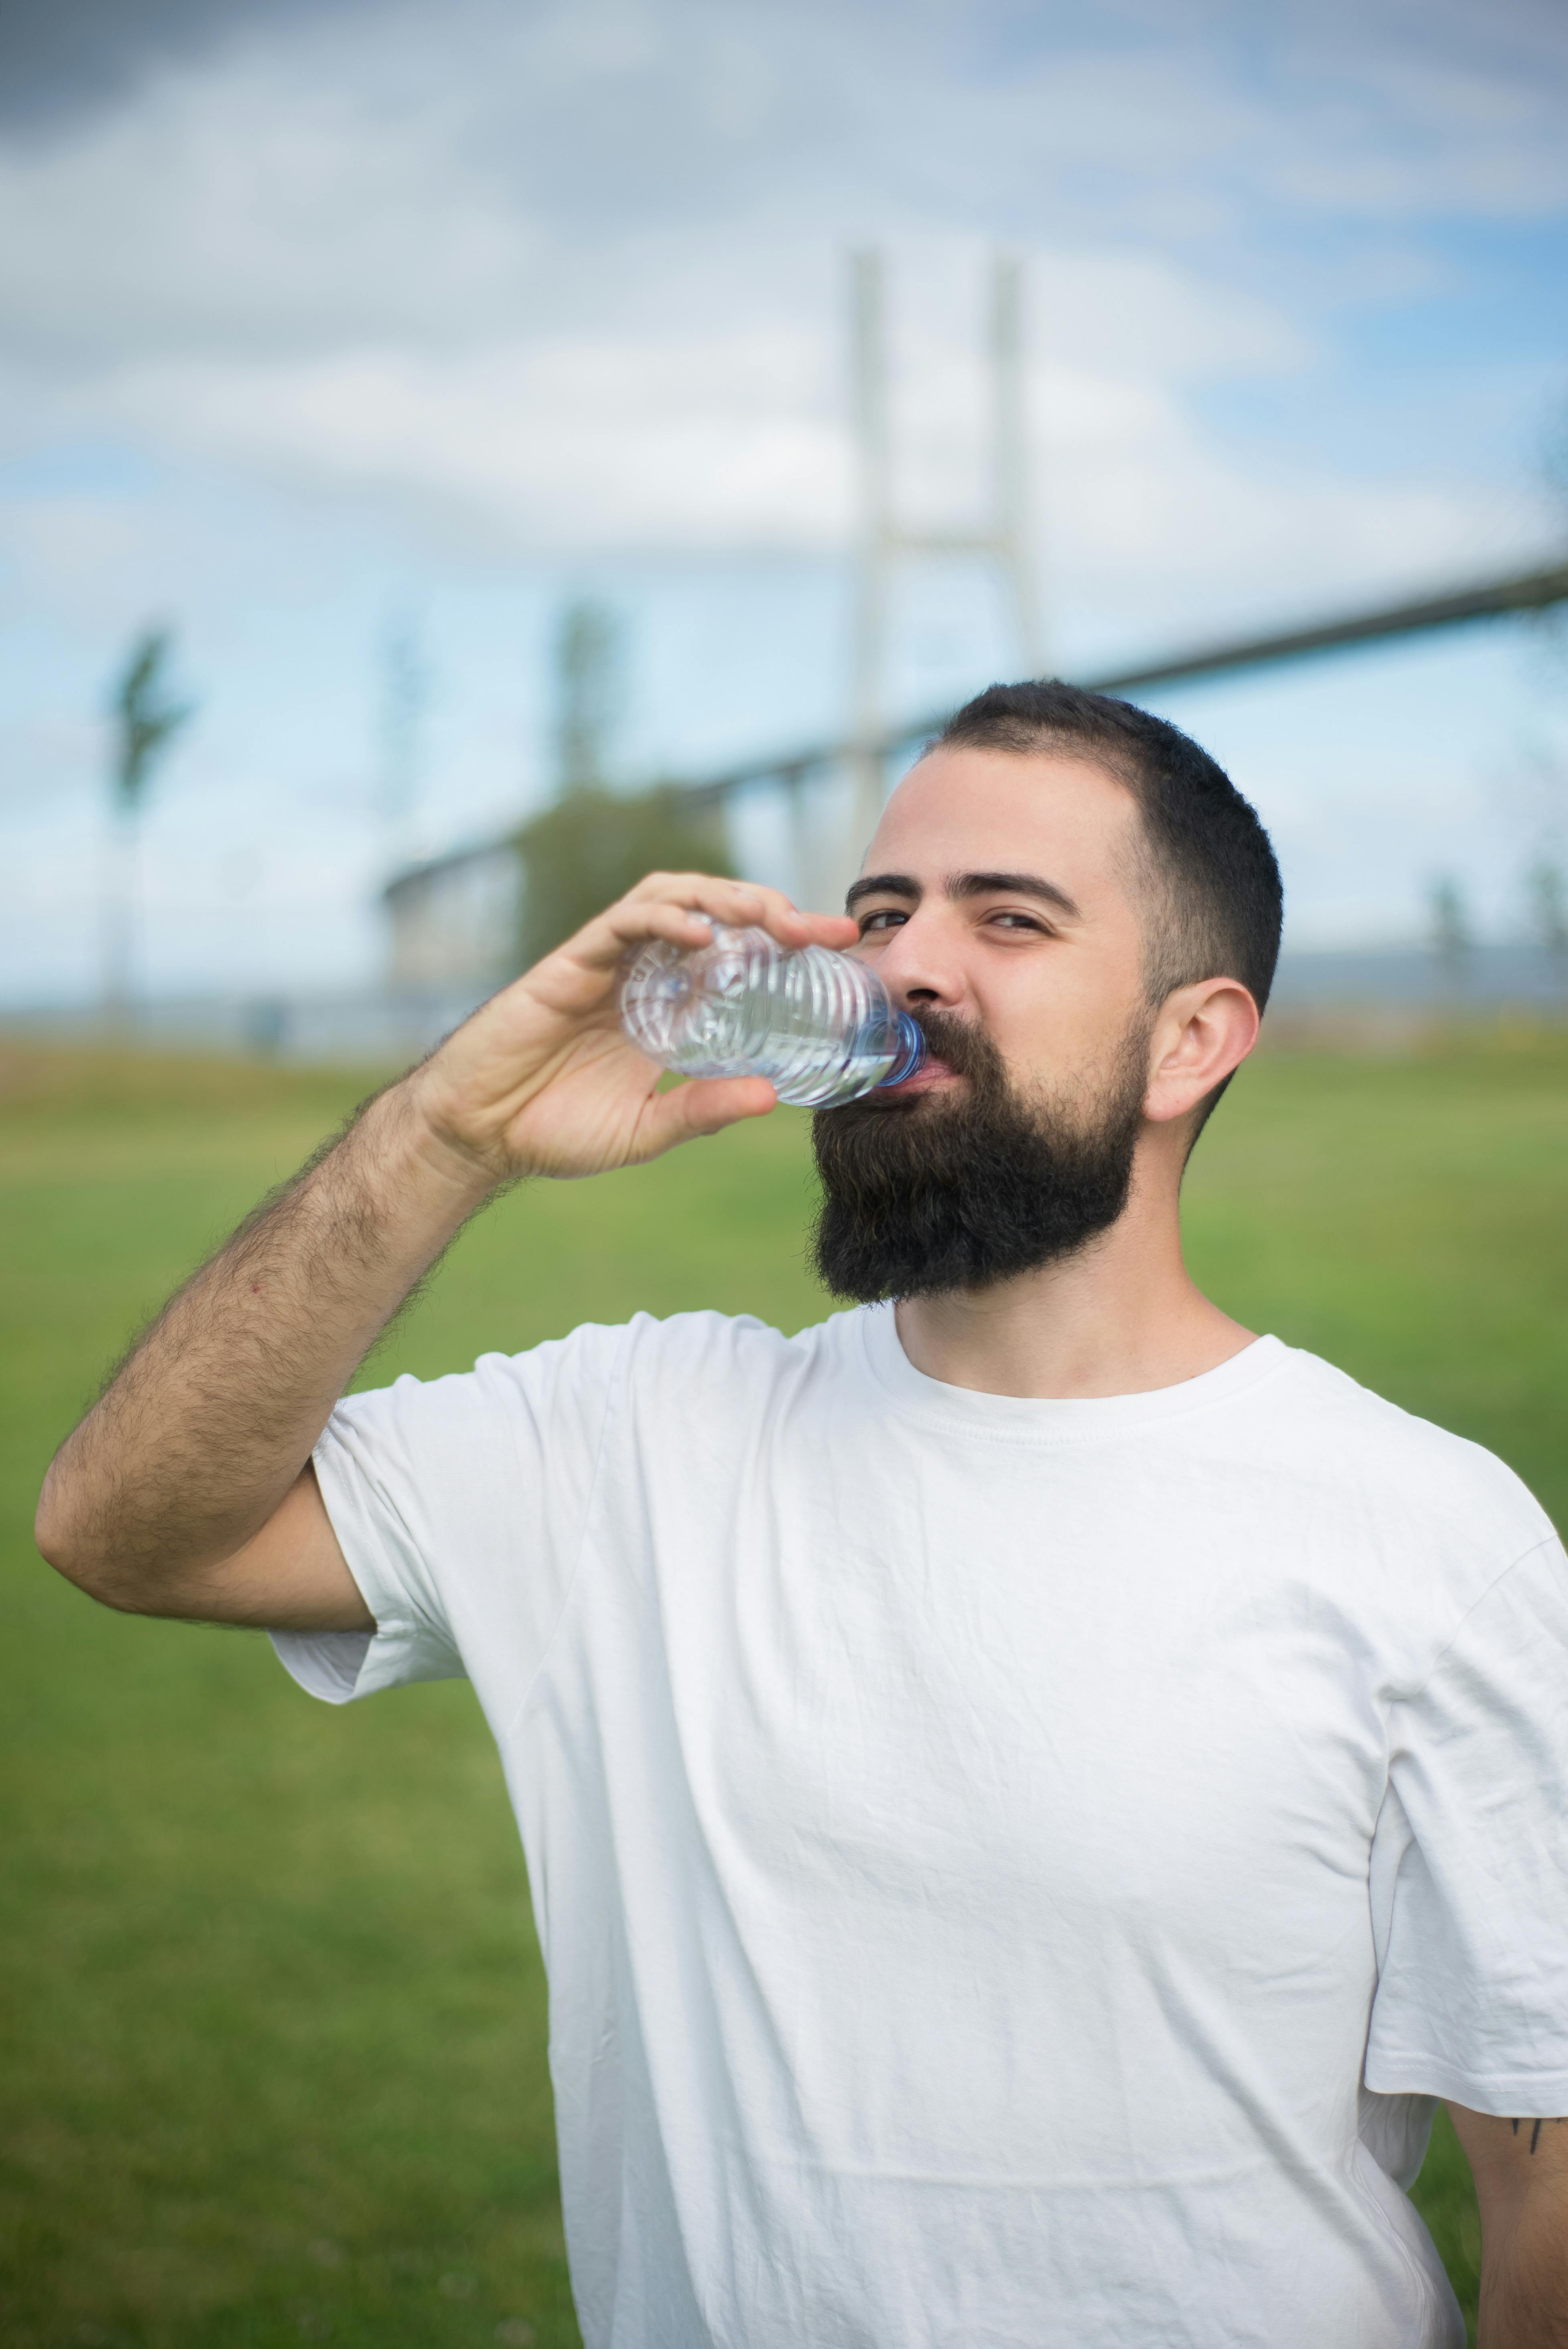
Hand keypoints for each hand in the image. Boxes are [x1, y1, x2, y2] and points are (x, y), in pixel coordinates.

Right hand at [405, 873, 858, 1181]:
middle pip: (714, 913)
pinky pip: (622, 922)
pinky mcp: (570, 963)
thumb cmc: (553, 1131)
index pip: (737, 955)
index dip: (787, 941)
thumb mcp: (645, 1130)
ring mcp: (606, 963)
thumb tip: (771, 1097)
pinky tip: (700, 934)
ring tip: (769, 917)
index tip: (841, 945)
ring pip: (673, 898)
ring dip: (725, 898)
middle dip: (769, 909)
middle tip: (820, 928)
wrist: (479, 1135)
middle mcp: (642, 974)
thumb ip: (701, 1111)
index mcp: (668, 1007)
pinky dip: (665, 919)